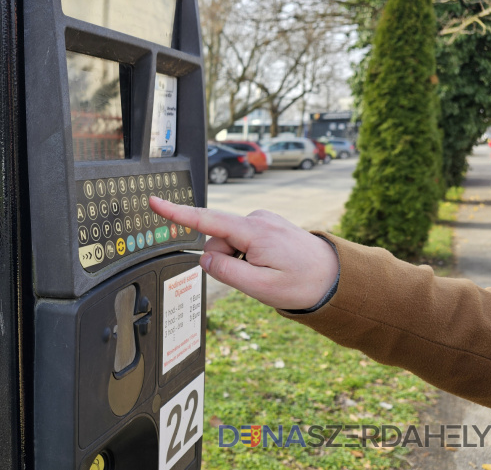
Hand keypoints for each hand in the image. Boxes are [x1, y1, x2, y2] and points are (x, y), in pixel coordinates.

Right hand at [149, 197, 338, 309]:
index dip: (177, 213)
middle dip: (226, 261)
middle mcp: (258, 219)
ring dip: (240, 261)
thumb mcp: (261, 288)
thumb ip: (226, 272)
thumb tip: (205, 258)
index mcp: (254, 232)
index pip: (206, 220)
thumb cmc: (303, 283)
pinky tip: (271, 265)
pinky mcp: (267, 225)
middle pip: (218, 241)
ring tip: (269, 272)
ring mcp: (263, 220)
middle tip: (256, 278)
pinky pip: (243, 242)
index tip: (154, 202)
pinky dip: (248, 256)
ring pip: (230, 243)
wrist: (336, 277)